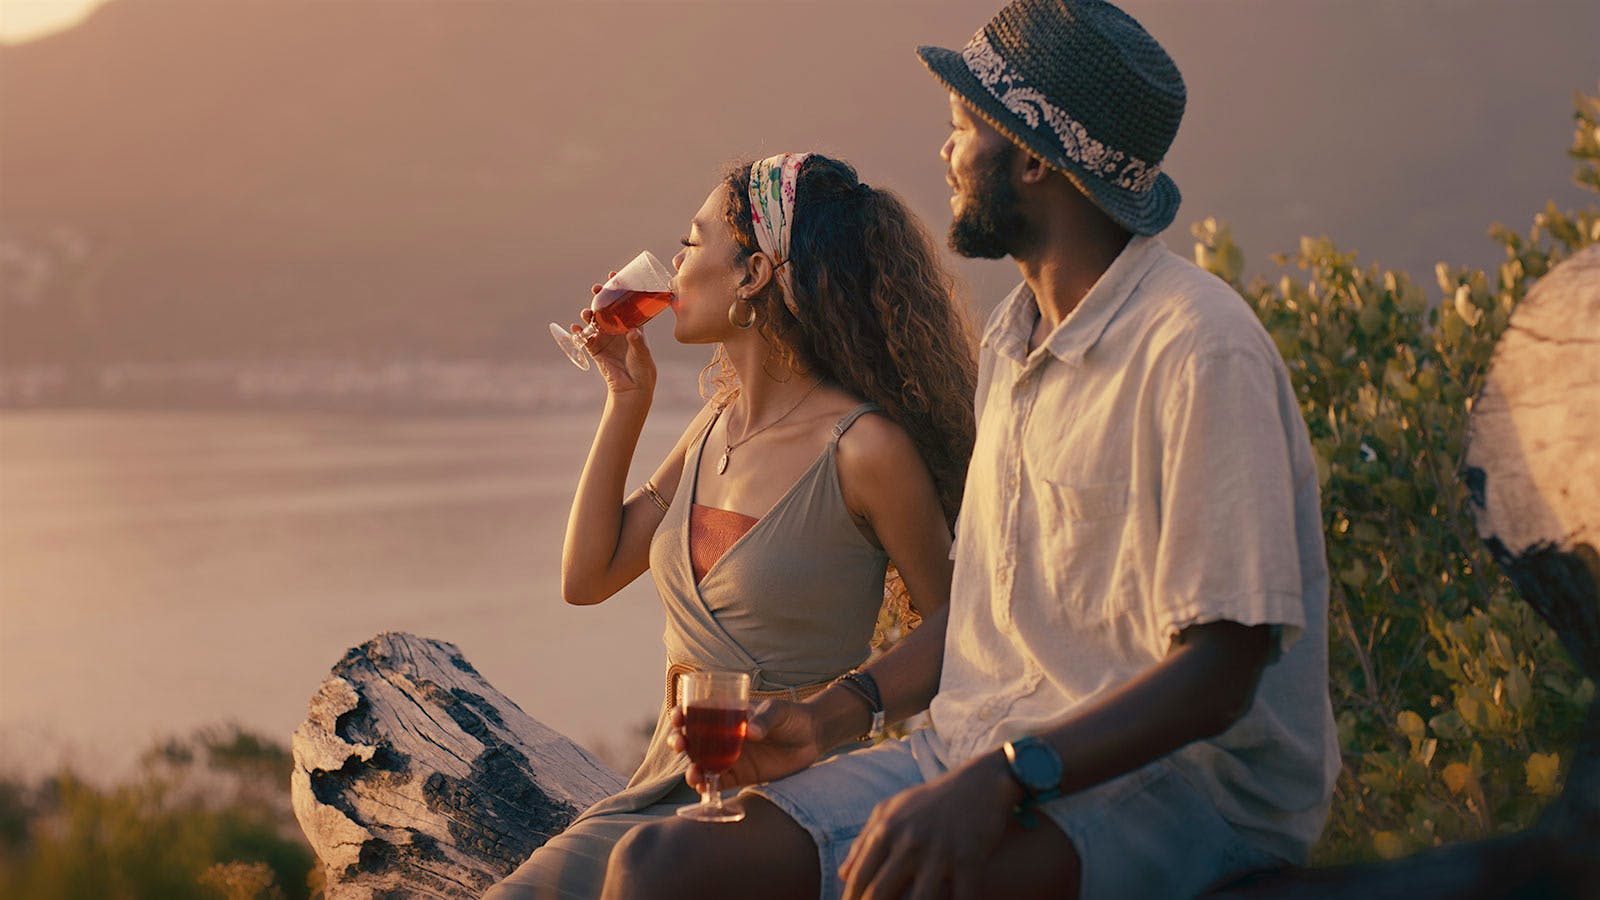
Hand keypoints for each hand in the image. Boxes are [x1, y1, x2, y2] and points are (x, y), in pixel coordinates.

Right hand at [576, 275, 656, 397]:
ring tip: (587, 312)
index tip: (614, 276)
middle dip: (600, 297)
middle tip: (597, 289)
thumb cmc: (643, 369)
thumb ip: (638, 343)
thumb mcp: (642, 353)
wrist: (633, 388)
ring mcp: (605, 338)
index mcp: (632, 325)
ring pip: (594, 321)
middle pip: (607, 308)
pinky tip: (576, 328)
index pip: (626, 303)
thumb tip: (633, 332)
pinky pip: (585, 338)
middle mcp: (617, 329)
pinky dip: (579, 332)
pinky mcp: (596, 350)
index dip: (619, 289)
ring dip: (589, 313)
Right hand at [668, 699, 825, 789]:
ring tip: (693, 774)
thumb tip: (752, 732)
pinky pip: (718, 782)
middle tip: (680, 744)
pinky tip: (704, 789)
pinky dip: (707, 787)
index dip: (681, 714)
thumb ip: (765, 718)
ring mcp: (730, 757)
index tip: (678, 717)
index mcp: (726, 714)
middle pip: (691, 740)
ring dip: (691, 769)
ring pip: (700, 763)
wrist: (812, 738)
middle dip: (679, 742)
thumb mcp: (778, 710)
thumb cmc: (792, 717)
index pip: (696, 712)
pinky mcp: (740, 776)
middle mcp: (722, 736)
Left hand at [839, 752, 1020, 899]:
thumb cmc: (932, 800)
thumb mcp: (891, 810)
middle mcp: (909, 842)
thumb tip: (843, 875)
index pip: (859, 878)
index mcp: (886, 831)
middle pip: (879, 894)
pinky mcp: (969, 859)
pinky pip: (961, 899)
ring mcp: (939, 852)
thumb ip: (864, 840)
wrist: (981, 782)